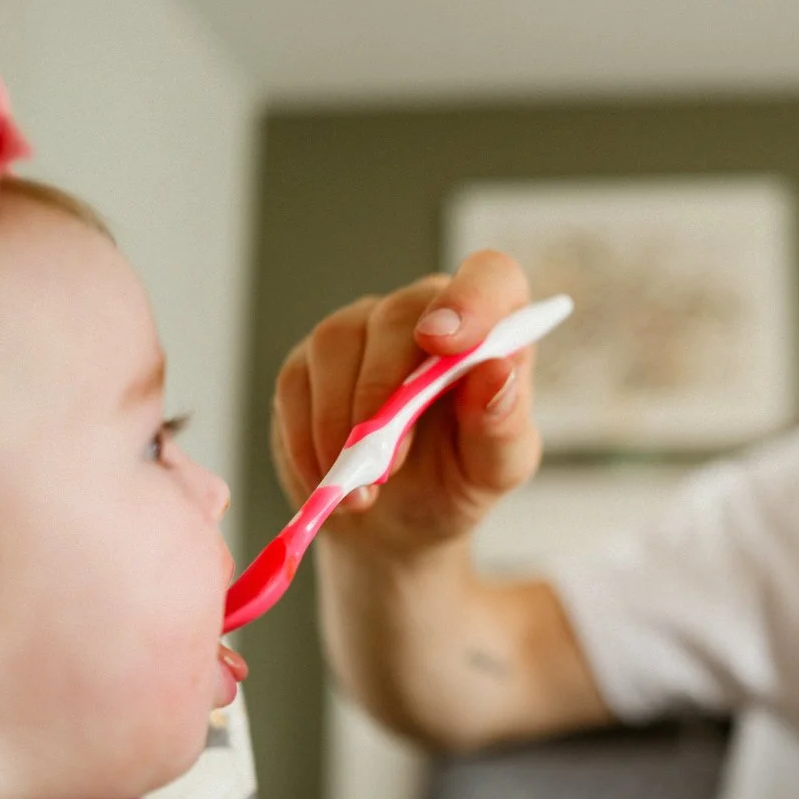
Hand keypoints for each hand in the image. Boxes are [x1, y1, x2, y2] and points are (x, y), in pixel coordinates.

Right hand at [270, 250, 539, 557]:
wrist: (402, 521)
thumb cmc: (460, 479)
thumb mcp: (496, 467)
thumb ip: (503, 422)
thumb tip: (496, 374)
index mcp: (490, 327)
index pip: (489, 277)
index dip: (469, 299)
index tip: (443, 344)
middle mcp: (424, 313)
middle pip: (398, 314)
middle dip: (384, 391)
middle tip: (385, 465)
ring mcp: (362, 331)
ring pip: (335, 341)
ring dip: (340, 423)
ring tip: (360, 491)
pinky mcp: (309, 364)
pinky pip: (295, 383)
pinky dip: (307, 439)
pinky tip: (327, 481)